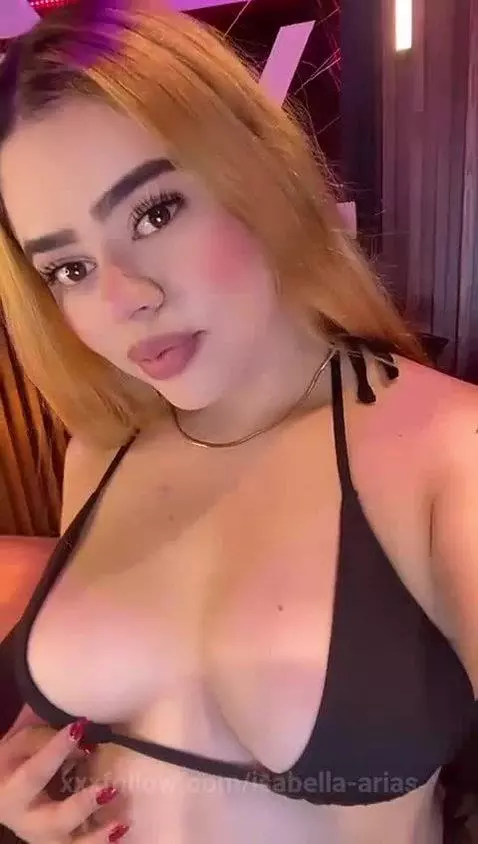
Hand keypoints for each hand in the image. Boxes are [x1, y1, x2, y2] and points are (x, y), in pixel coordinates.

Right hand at [0, 717, 129, 842]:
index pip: (34, 774)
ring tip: (120, 823)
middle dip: (82, 806)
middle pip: (55, 821)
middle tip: (108, 790)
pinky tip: (121, 830)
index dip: (56, 751)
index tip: (78, 728)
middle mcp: (28, 822)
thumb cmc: (16, 762)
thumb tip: (83, 736)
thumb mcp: (23, 744)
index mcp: (13, 793)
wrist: (4, 795)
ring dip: (97, 837)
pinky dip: (101, 842)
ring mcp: (45, 839)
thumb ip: (48, 738)